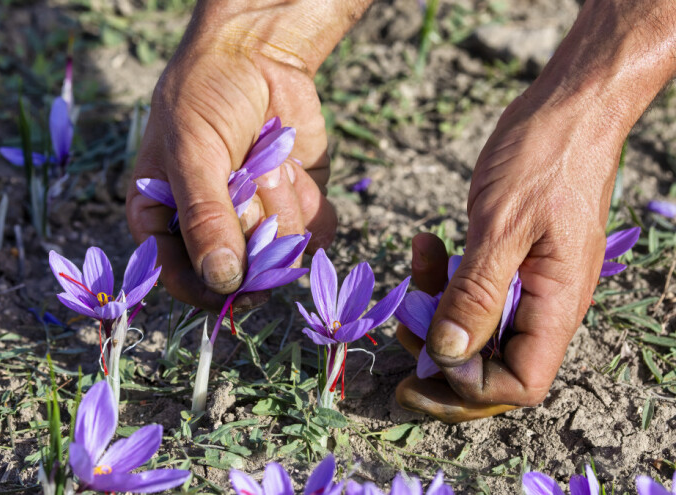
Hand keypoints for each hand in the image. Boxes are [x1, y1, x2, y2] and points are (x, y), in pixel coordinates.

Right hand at [126, 1, 370, 310]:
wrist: (260, 52)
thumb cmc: (206, 94)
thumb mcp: (192, 153)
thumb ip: (204, 218)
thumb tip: (222, 281)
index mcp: (164, 220)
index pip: (181, 280)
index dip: (210, 290)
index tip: (239, 288)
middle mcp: (210, 229)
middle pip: (241, 272)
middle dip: (253, 226)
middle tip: (249, 178)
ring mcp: (256, 220)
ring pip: (282, 251)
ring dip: (281, 203)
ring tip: (265, 157)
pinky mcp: (294, 208)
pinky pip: (315, 232)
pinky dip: (311, 201)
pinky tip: (291, 165)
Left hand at [395, 0, 675, 421]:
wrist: (570, 107)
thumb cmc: (543, 157)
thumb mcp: (501, 227)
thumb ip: (474, 296)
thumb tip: (446, 355)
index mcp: (556, 306)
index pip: (517, 385)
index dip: (466, 388)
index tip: (422, 360)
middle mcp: (546, 306)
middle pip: (491, 367)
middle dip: (440, 355)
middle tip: (401, 322)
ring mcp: (531, 286)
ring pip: (477, 329)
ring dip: (435, 309)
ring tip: (416, 261)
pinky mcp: (513, 264)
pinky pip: (474, 293)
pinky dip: (444, 280)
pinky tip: (426, 246)